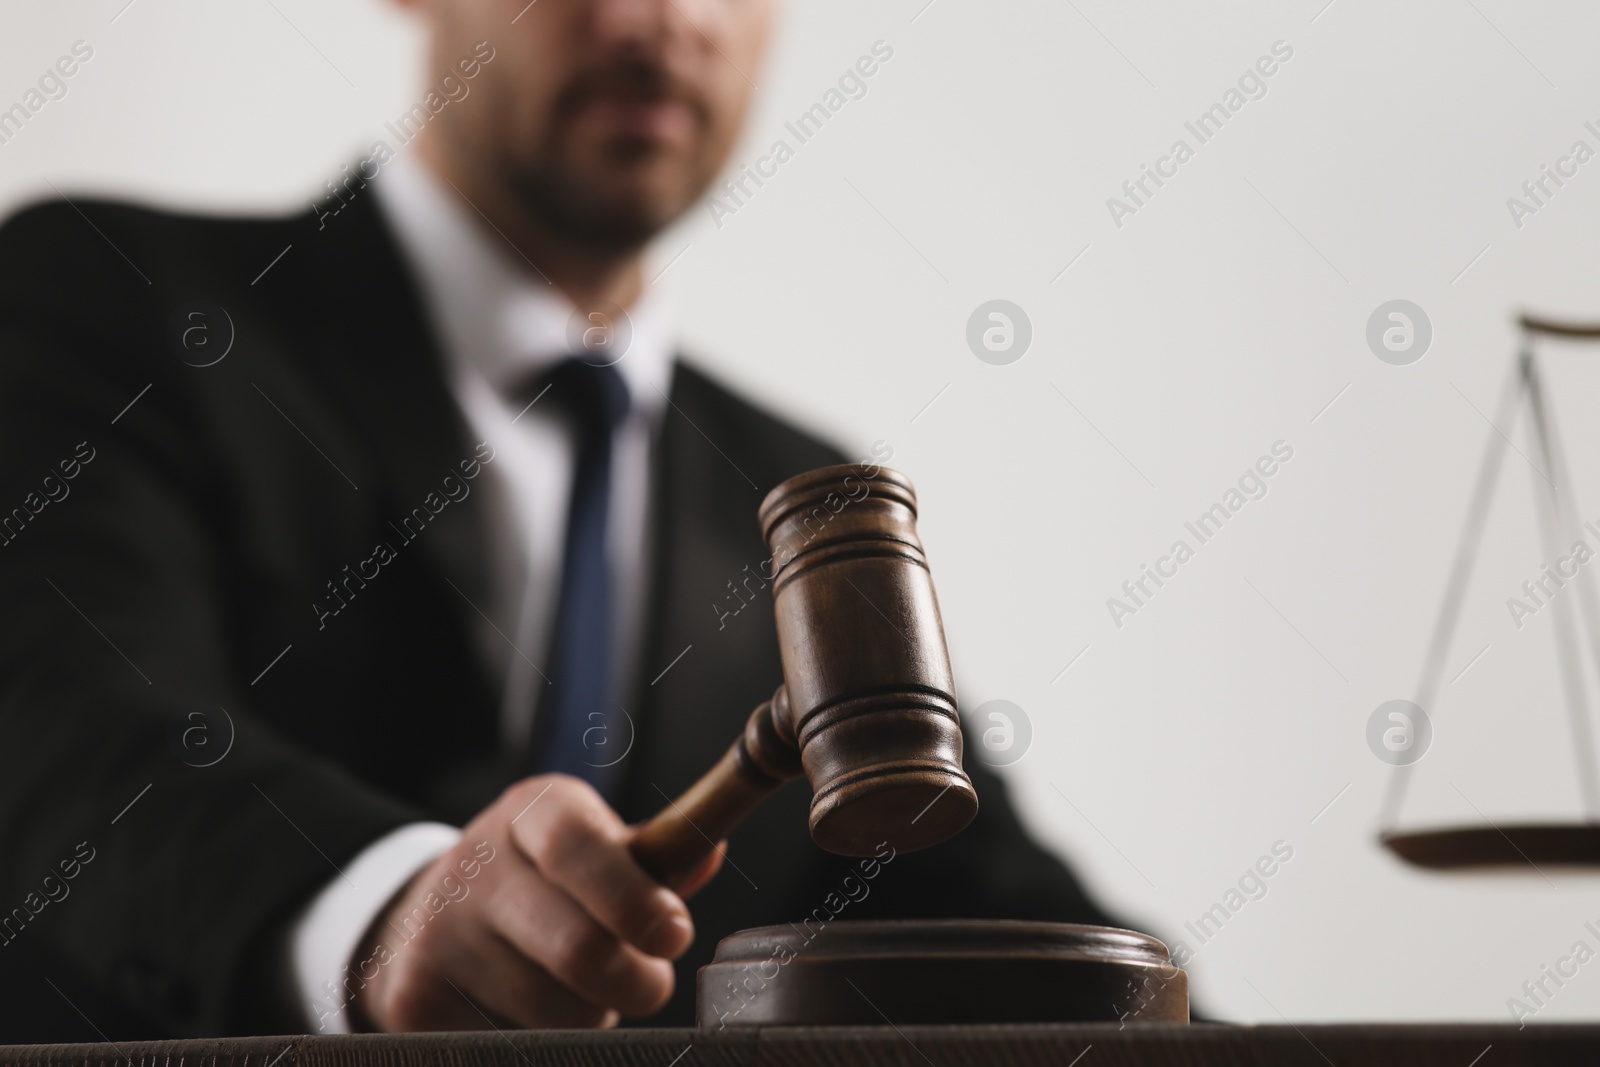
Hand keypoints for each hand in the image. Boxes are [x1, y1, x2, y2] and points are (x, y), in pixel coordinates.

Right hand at [350, 776, 723, 1030]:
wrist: (433, 912)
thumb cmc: (544, 879)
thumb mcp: (595, 846)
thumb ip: (655, 857)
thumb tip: (708, 852)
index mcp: (531, 811)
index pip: (577, 845)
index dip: (632, 897)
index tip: (674, 936)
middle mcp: (476, 864)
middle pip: (576, 947)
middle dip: (635, 981)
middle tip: (648, 984)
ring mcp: (436, 932)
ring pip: (554, 1011)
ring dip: (588, 1015)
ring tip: (575, 989)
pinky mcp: (413, 997)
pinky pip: (511, 1046)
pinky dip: (539, 1042)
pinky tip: (526, 1010)